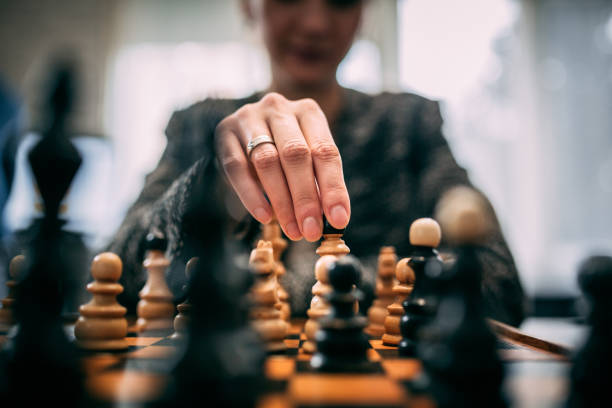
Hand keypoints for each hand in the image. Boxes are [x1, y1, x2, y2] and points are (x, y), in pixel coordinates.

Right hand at [215, 92, 349, 241]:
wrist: (246, 128)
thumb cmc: (284, 149)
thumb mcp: (307, 158)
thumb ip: (318, 183)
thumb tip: (333, 219)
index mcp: (308, 112)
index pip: (325, 151)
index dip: (333, 188)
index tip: (339, 220)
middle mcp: (279, 109)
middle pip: (295, 155)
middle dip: (306, 198)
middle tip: (311, 231)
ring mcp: (249, 117)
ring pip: (267, 161)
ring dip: (282, 201)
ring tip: (292, 230)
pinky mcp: (224, 131)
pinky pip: (236, 166)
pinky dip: (251, 194)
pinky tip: (264, 216)